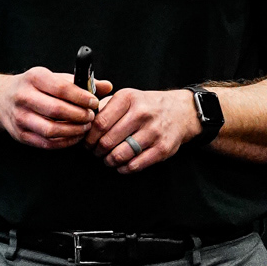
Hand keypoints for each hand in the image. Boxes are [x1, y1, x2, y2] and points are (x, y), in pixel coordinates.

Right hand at [0, 66, 112, 149]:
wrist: (2, 99)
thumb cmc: (35, 87)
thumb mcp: (53, 78)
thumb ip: (81, 82)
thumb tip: (108, 86)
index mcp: (34, 78)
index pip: (61, 88)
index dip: (81, 97)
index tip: (95, 102)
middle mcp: (23, 97)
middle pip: (57, 110)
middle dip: (79, 115)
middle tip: (92, 117)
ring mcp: (20, 117)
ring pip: (51, 130)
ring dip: (73, 131)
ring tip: (85, 127)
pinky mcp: (20, 135)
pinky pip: (46, 143)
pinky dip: (65, 142)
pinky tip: (75, 137)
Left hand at [87, 87, 201, 171]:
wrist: (181, 110)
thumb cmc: (148, 106)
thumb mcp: (128, 97)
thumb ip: (106, 107)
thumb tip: (86, 123)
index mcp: (128, 98)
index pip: (99, 122)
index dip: (89, 137)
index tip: (87, 142)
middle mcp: (141, 113)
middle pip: (107, 140)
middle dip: (97, 151)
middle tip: (96, 152)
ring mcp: (153, 131)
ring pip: (120, 155)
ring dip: (109, 161)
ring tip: (108, 159)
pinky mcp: (162, 148)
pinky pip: (136, 165)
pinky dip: (124, 168)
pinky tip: (122, 165)